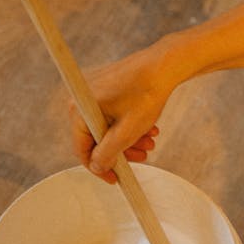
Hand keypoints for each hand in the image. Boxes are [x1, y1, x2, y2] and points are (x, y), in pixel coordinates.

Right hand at [69, 45, 173, 183]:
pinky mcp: (105, 88)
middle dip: (121, 151)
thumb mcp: (127, 131)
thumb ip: (108, 153)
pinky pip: (112, 115)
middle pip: (96, 138)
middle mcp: (81, 99)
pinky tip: (148, 128)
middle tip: (142, 156)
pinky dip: (128, 125)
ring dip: (128, 139)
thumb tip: (96, 167)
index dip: (99, 167)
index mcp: (80, 109)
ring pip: (107, 128)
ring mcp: (92, 93)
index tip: (115, 178)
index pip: (82, 148)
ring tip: (150, 141)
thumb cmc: (146, 93)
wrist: (164, 64)